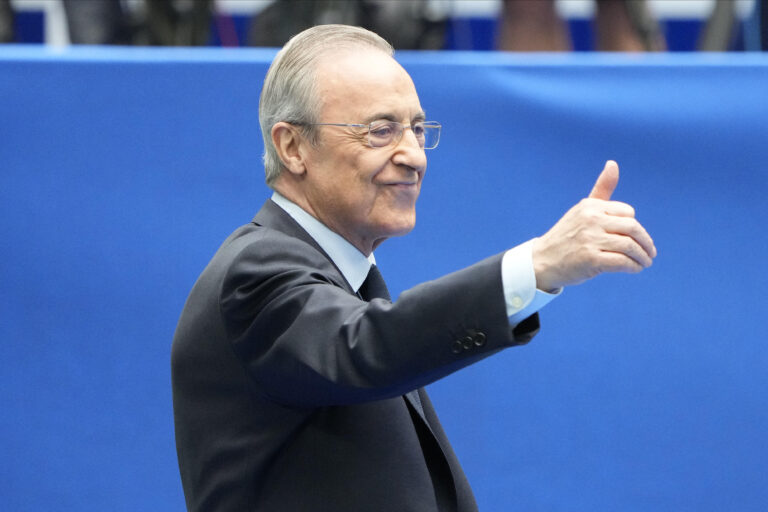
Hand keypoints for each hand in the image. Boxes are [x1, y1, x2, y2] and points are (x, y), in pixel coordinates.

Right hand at [531, 160, 656, 291]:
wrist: (542, 261)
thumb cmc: (566, 236)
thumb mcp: (583, 210)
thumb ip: (601, 189)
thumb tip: (613, 163)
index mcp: (590, 206)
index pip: (628, 213)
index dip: (634, 227)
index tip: (637, 239)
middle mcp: (590, 220)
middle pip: (632, 228)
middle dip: (645, 242)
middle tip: (650, 253)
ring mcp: (590, 240)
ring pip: (629, 246)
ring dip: (642, 257)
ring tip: (645, 263)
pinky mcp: (590, 259)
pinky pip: (622, 262)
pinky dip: (633, 267)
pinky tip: (634, 269)